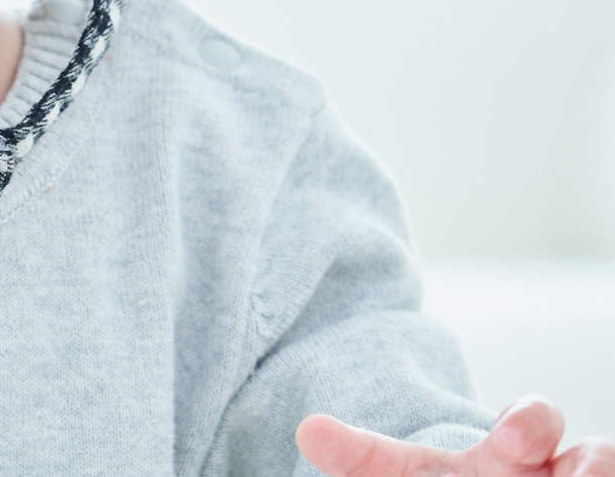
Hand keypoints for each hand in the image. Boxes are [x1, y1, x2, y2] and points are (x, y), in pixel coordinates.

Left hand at [297, 397, 614, 476]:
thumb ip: (362, 456)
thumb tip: (306, 430)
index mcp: (512, 452)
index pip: (531, 419)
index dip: (527, 422)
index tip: (509, 443)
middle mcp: (560, 472)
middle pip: (594, 451)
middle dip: (584, 461)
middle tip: (548, 470)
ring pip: (606, 471)